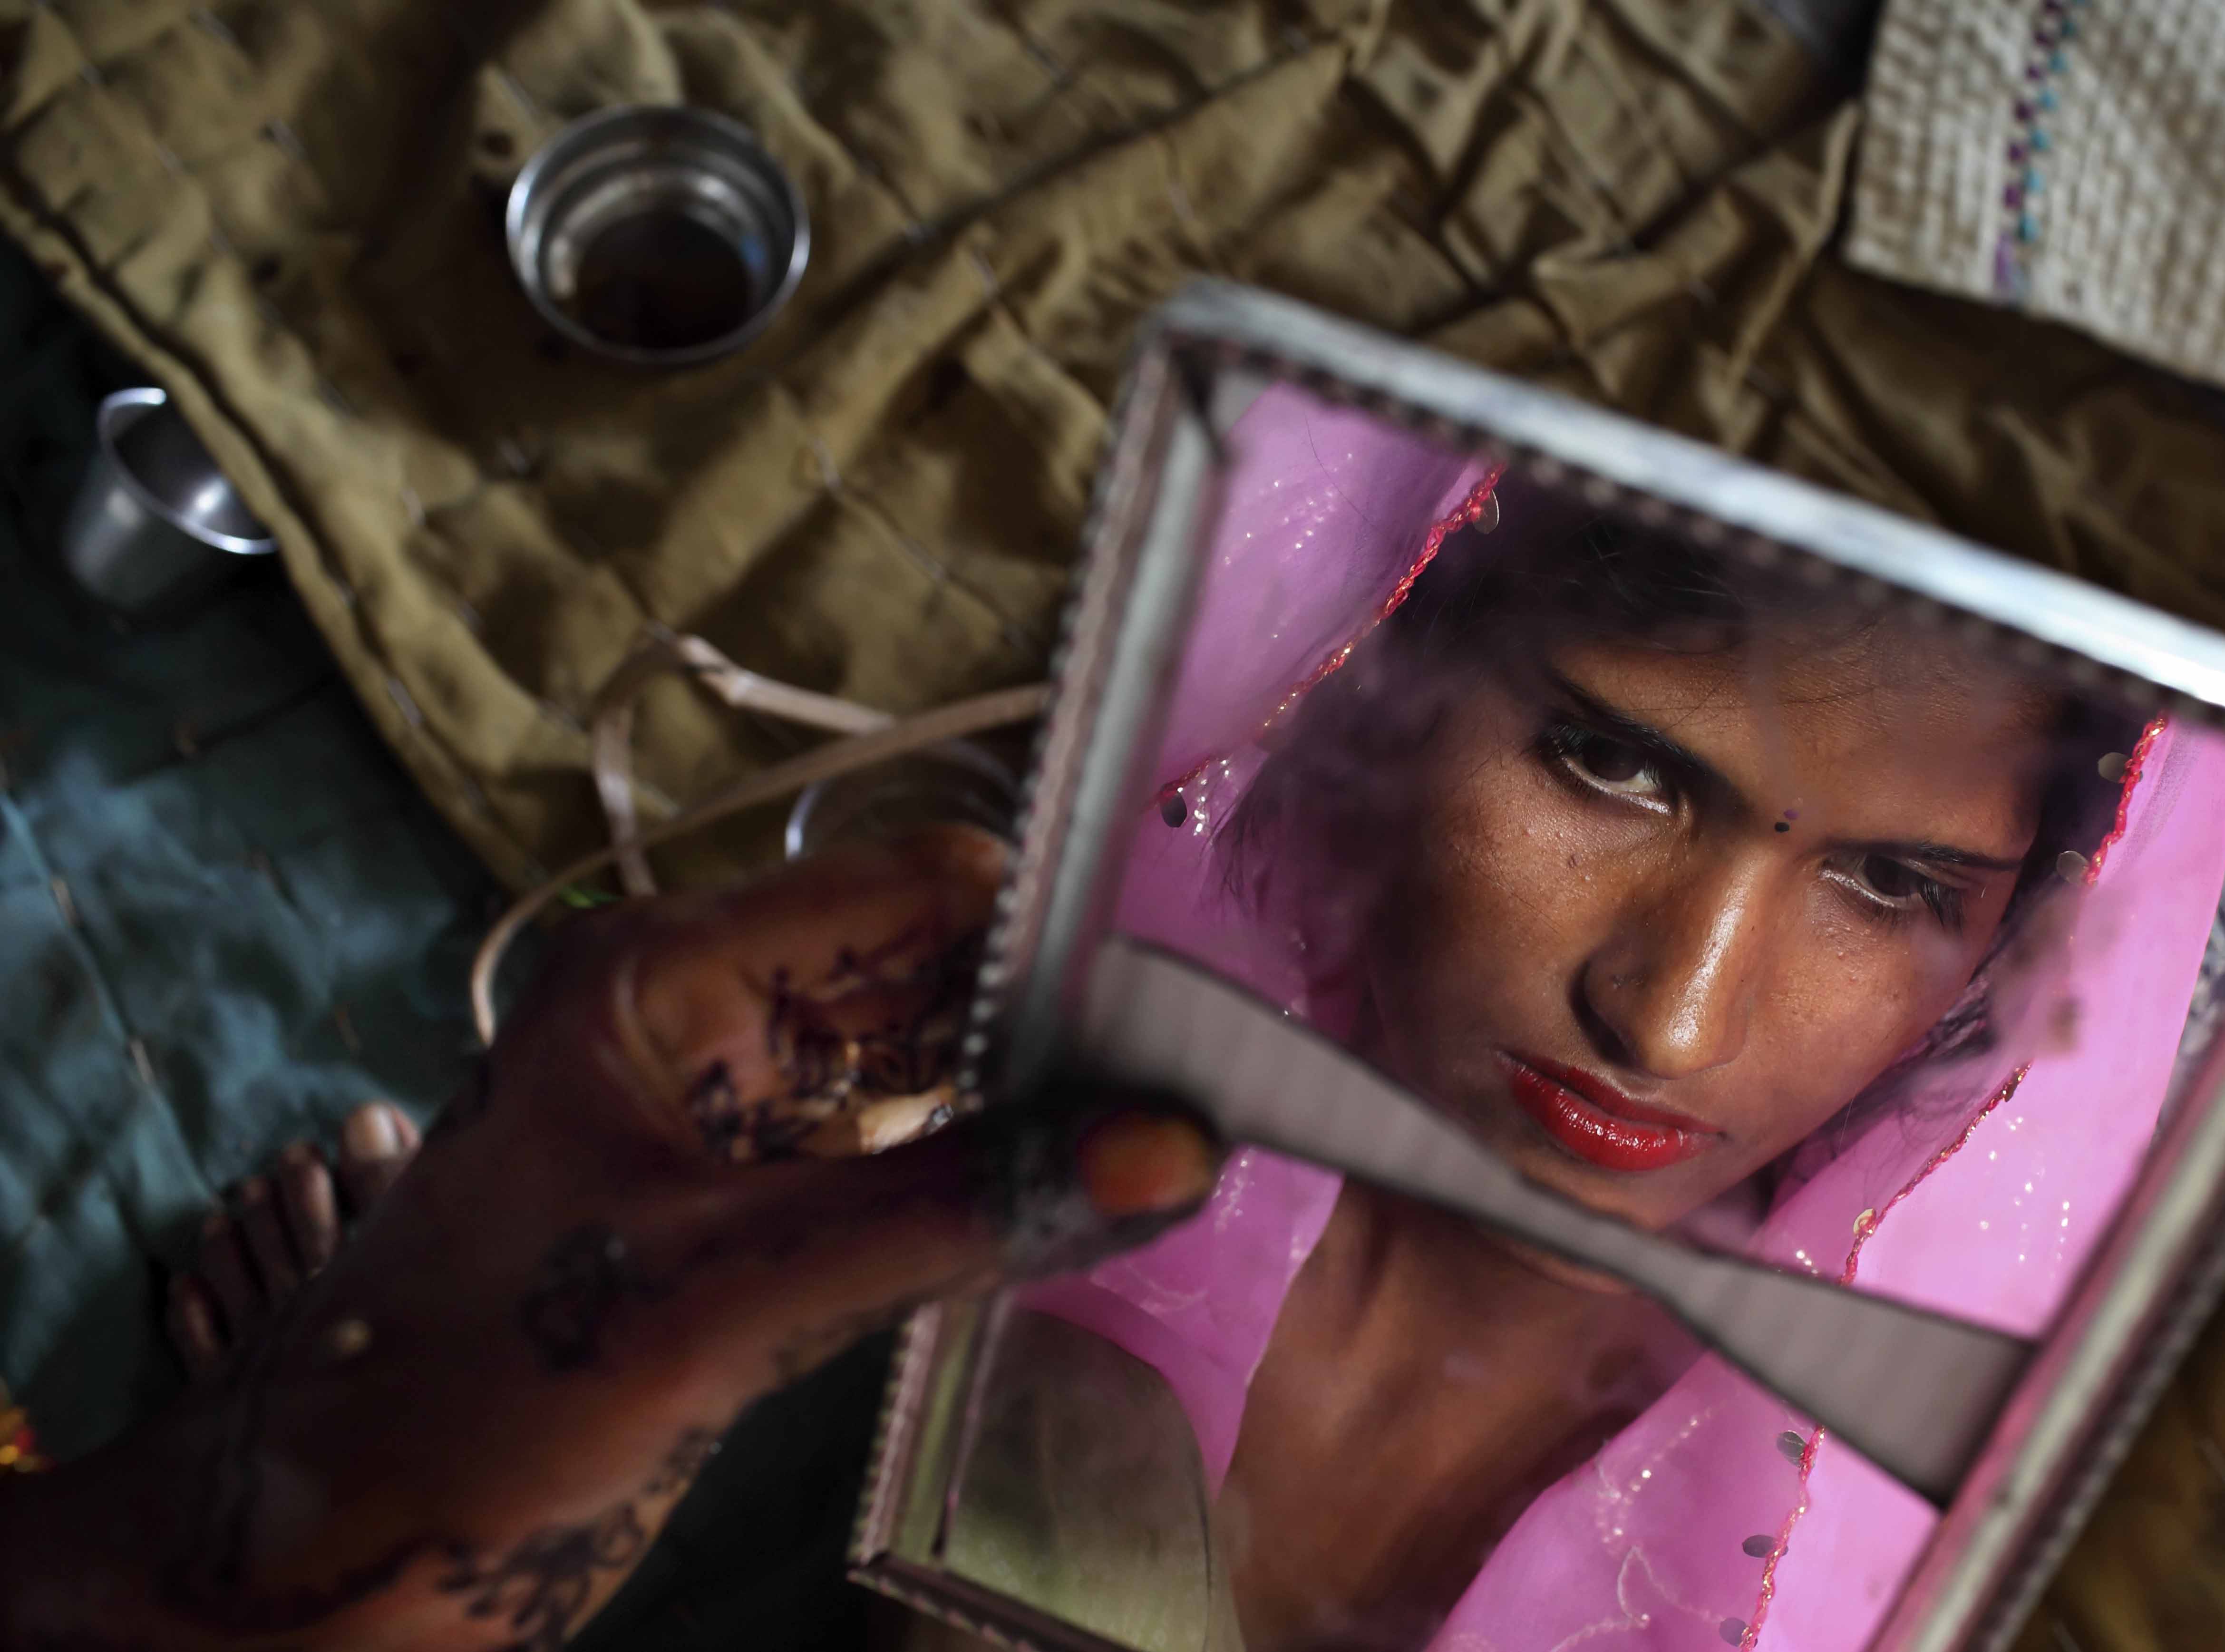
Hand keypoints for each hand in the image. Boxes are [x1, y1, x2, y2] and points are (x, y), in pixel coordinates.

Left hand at [0, 826, 1219, 1650]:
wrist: (321, 1559)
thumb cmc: (472, 1406)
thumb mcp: (721, 1305)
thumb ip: (943, 1218)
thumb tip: (1164, 1153)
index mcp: (661, 979)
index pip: (902, 894)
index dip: (1043, 933)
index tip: (1180, 1007)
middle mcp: (697, 1018)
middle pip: (923, 969)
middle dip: (1052, 1018)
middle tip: (1198, 1084)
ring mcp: (718, 1112)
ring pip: (918, 1062)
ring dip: (1026, 1097)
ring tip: (1158, 1139)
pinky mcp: (738, 1203)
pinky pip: (889, 1151)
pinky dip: (973, 1168)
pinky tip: (1059, 1198)